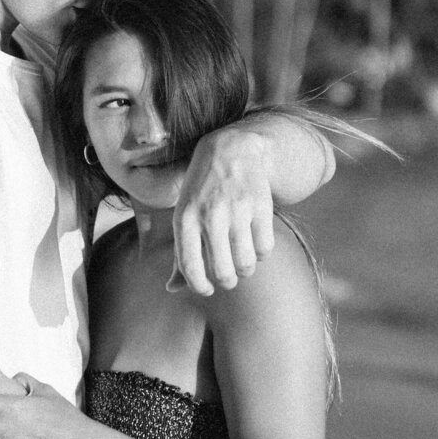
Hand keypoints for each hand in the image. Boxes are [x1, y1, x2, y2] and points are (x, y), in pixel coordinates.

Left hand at [170, 122, 274, 294]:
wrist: (231, 150)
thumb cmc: (202, 191)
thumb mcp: (184, 216)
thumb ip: (180, 254)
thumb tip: (172, 289)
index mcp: (185, 218)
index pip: (190, 267)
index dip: (199, 287)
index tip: (206, 289)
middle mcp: (210, 215)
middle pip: (223, 272)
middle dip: (227, 282)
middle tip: (227, 277)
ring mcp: (237, 210)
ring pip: (246, 264)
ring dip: (245, 270)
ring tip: (240, 261)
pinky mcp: (261, 206)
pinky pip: (265, 249)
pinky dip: (261, 253)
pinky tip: (253, 242)